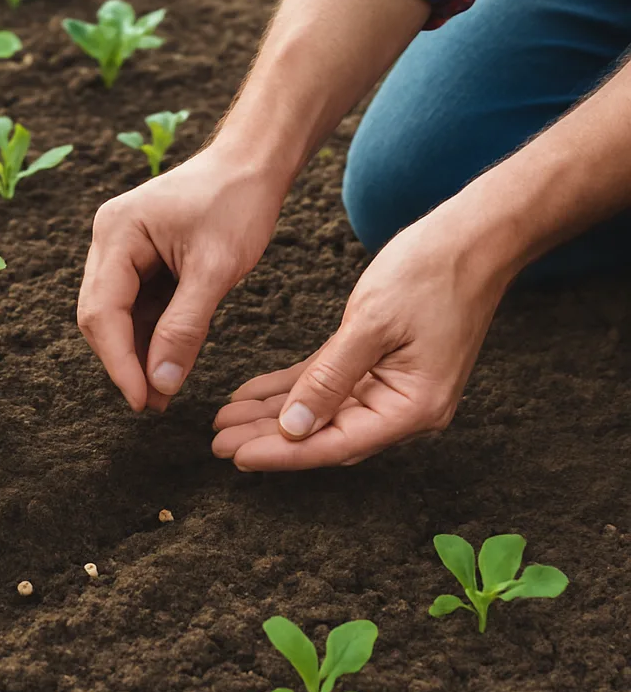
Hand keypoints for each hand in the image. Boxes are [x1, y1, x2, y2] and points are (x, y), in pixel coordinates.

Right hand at [78, 146, 284, 411]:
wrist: (253, 164)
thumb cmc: (237, 202)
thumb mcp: (215, 268)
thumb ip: (184, 327)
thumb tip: (160, 383)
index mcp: (117, 232)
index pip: (103, 311)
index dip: (119, 362)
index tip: (142, 401)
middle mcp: (109, 239)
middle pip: (100, 315)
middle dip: (125, 361)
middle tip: (153, 403)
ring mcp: (121, 247)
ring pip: (117, 315)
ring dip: (138, 352)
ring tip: (163, 392)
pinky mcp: (140, 257)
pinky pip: (137, 305)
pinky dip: (151, 334)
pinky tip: (168, 362)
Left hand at [211, 207, 512, 468]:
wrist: (474, 237)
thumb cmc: (431, 273)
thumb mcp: (371, 324)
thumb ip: (330, 378)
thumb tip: (293, 427)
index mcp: (412, 407)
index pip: (335, 443)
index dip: (281, 452)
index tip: (236, 455)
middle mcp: (405, 407)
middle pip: (325, 434)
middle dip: (269, 437)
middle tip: (217, 442)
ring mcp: (394, 387)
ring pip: (321, 410)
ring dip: (273, 415)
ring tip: (226, 420)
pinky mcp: (381, 363)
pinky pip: (328, 383)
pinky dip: (291, 388)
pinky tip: (252, 394)